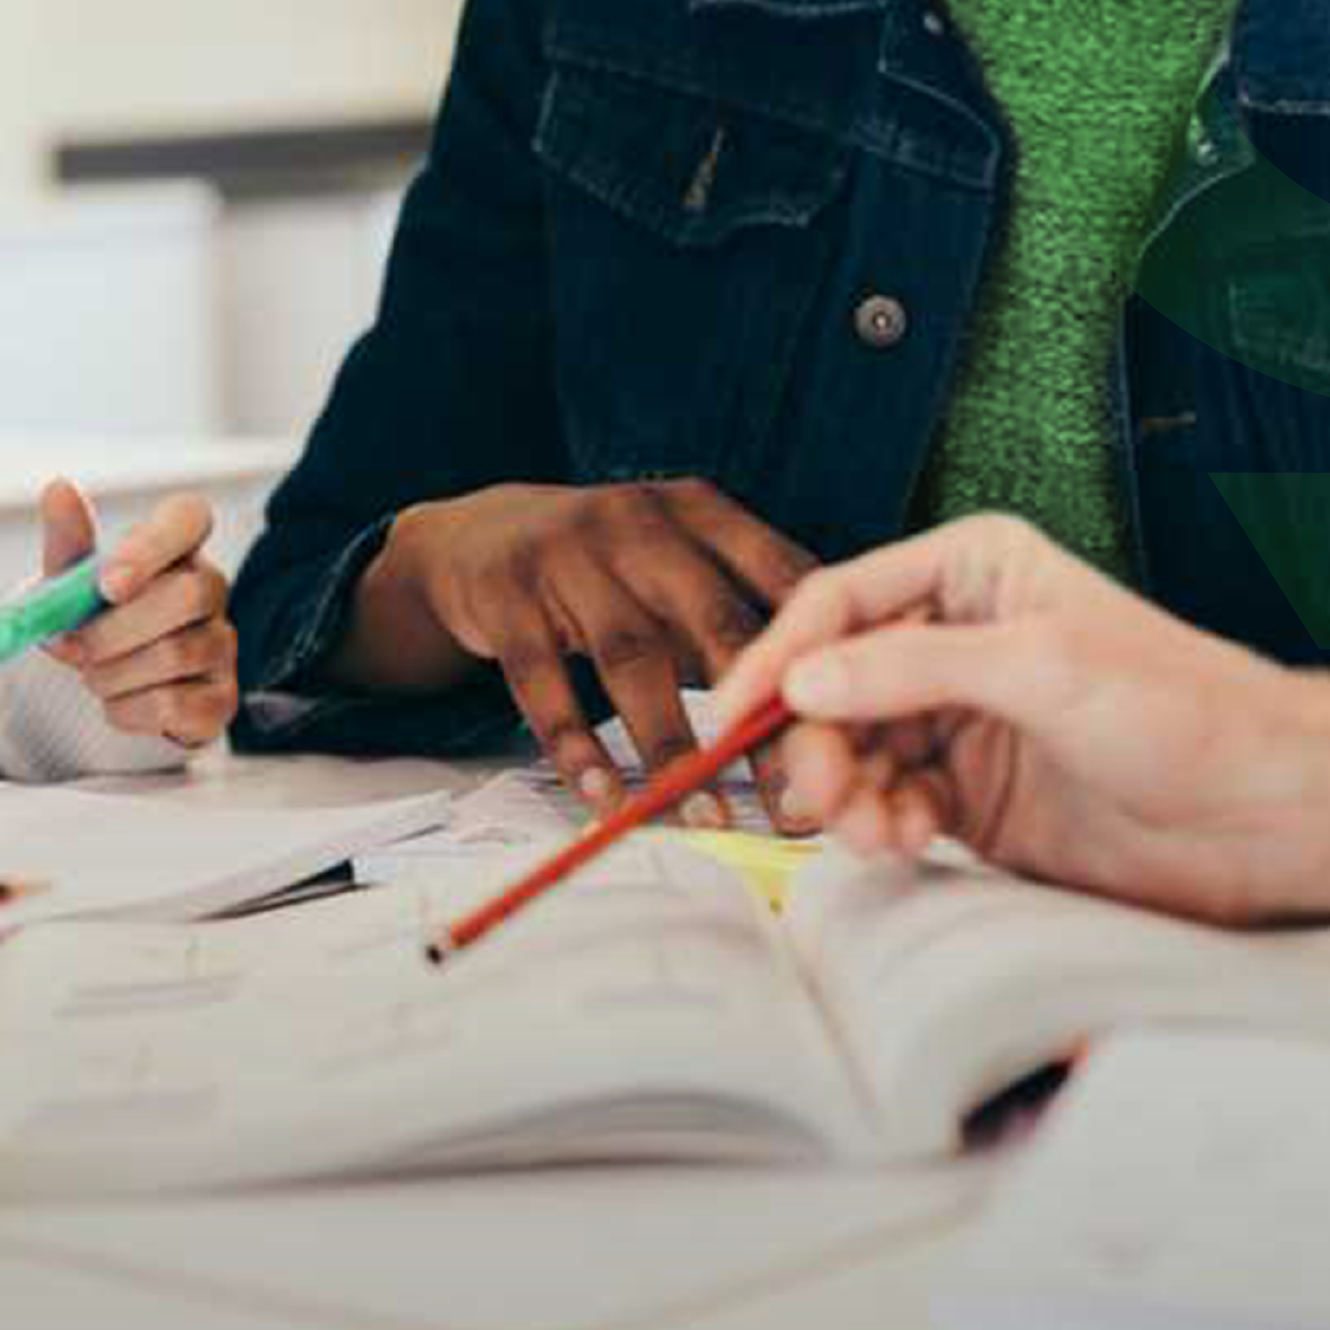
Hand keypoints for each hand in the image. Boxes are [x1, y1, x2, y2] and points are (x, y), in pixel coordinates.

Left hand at [40, 482, 239, 745]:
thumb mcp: (68, 579)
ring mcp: (222, 645)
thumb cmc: (89, 617)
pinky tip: (116, 702)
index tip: (106, 585)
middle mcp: (210, 588)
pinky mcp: (221, 699)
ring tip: (92, 674)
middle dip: (115, 629)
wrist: (97, 683)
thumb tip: (59, 487)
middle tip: (73, 646)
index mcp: (174, 545)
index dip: (151, 548)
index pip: (190, 518)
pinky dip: (126, 708)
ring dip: (111, 672)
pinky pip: (174, 704)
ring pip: (176, 654)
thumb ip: (67, 538)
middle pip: (188, 595)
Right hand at [357, 479, 815, 826]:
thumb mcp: (674, 557)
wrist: (471, 537)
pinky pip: (544, 683)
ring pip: (633, 659)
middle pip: (714, 623)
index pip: (780, 575)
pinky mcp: (504, 596)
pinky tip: (608, 801)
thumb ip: (741, 607)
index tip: (858, 733)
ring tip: (707, 819)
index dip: (822, 655)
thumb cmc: (602, 568)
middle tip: (798, 800)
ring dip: (674, 748)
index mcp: (697, 510)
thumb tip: (834, 700)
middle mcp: (636, 522)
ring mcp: (565, 555)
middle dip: (760, 719)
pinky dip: (579, 748)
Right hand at [713, 514, 1329, 923]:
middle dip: (812, 742)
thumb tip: (800, 682)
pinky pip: (889, 803)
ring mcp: (960, 719)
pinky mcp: (971, 796)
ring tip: (871, 832)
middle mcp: (953, 638)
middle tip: (816, 799)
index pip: (838, 604)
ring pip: (852, 751)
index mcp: (970, 572)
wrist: (1273, 814)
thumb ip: (912, 671)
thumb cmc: (1183, 712)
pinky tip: (900, 843)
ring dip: (845, 794)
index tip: (732, 711)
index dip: (776, 657)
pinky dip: (880, 826)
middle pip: (830, 684)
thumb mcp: (1040, 669)